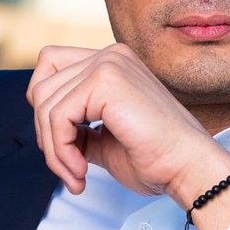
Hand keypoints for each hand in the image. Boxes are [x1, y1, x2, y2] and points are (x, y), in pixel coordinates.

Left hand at [26, 43, 229, 213]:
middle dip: (46, 135)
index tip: (64, 146)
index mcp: (113, 63)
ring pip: (44, 103)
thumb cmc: (156, 158)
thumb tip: (46, 129)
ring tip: (77, 174)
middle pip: (41, 86)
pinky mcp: (105, 80)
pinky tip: (82, 170)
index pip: (51, 66)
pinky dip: (61, 150)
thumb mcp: (104, 138)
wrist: (187, 167)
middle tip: (69, 168)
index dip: (45, 106)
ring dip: (54, 149)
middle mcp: (110, 55)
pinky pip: (57, 117)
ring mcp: (108, 63)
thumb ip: (77, 125)